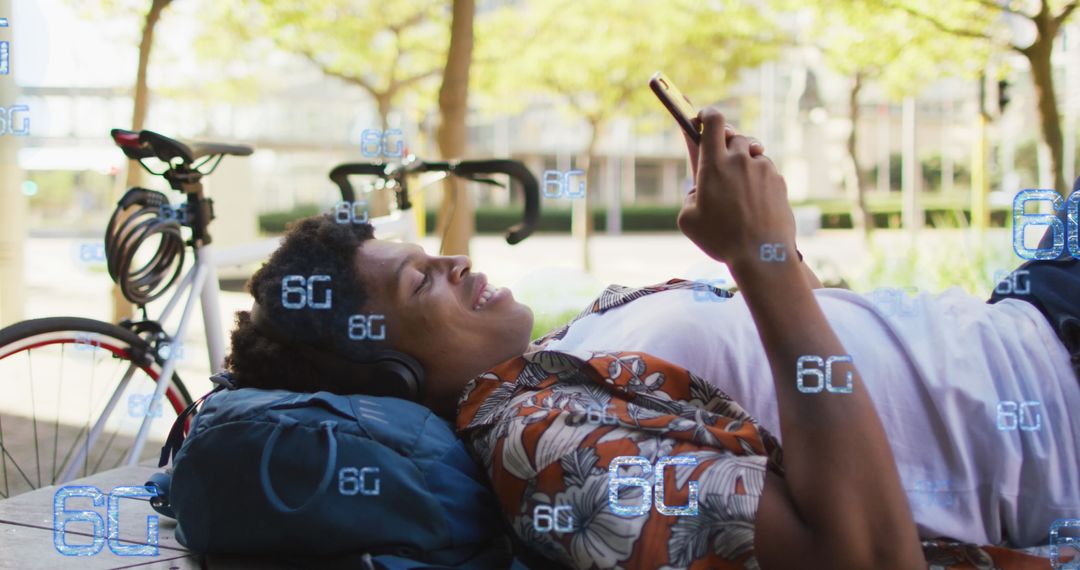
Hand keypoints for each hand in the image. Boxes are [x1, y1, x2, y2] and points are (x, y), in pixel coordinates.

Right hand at [676, 107, 795, 266]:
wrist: (761, 255)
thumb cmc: (721, 239)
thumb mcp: (688, 220)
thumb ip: (690, 196)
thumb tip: (700, 191)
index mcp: (715, 164)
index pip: (714, 120)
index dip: (707, 114)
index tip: (703, 118)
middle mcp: (741, 160)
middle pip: (734, 135)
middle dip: (727, 145)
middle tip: (721, 162)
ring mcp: (763, 169)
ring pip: (752, 154)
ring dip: (744, 164)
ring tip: (738, 191)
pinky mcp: (779, 181)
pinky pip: (766, 172)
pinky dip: (759, 180)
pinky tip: (754, 203)